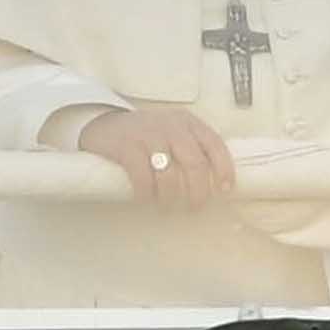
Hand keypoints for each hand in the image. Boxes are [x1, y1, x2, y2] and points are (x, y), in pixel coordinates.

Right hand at [77, 103, 236, 204]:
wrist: (104, 125)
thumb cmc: (145, 135)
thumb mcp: (173, 133)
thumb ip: (192, 149)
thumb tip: (213, 181)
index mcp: (188, 123)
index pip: (215, 144)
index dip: (224, 169)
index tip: (225, 190)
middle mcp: (171, 126)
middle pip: (195, 162)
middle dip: (198, 190)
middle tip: (195, 206)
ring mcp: (148, 135)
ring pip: (169, 172)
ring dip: (171, 195)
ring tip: (168, 206)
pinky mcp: (126, 146)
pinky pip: (141, 175)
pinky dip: (145, 192)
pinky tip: (145, 199)